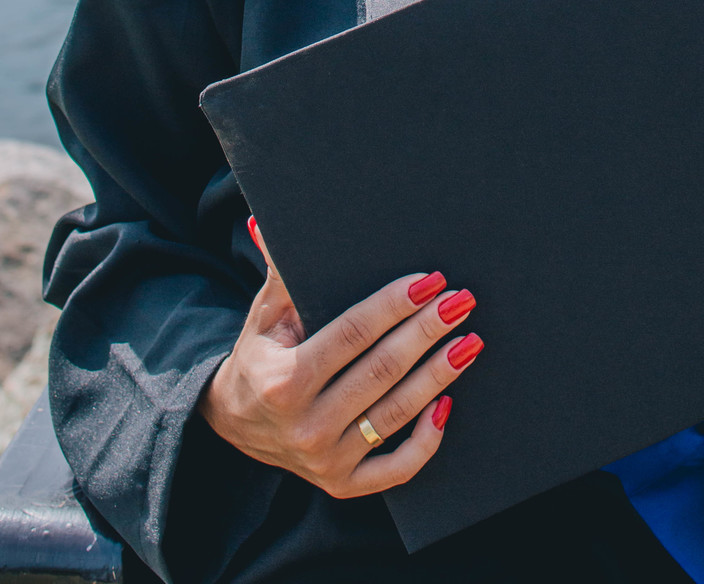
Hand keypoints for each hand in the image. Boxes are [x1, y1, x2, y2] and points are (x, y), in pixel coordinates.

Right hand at [199, 220, 481, 496]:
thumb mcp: (264, 315)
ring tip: (470, 341)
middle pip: (382, 371)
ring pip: (396, 413)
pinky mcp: (343, 483)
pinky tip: (448, 405)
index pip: (352, 334)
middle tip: (461, 301)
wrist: (233, 424)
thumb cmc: (260, 354)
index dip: (394, 305)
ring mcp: (326, 459)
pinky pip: (396, 468)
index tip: (429, 280)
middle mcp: (306, 424)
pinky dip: (426, 440)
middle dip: (427, 332)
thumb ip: (278, 273)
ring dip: (439, 375)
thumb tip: (270, 222)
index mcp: (284, 379)